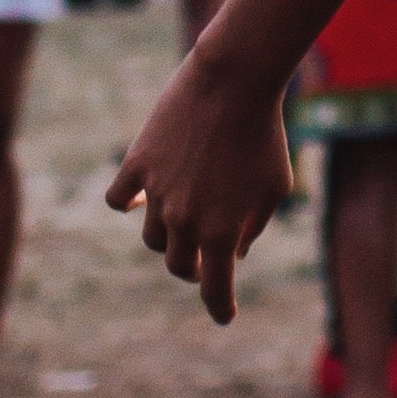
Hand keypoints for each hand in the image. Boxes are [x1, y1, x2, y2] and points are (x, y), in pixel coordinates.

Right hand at [106, 51, 294, 325]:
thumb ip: (254, 226)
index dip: (220, 307)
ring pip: (153, 237)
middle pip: (179, 266)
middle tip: (206, 262)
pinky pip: (120, 200)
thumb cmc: (265, 133)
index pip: (214, 289)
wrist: (235, 81)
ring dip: (169, 238)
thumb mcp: (276, 186)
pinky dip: (130, 204)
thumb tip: (235, 252)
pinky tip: (141, 200)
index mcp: (223, 231)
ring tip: (185, 223)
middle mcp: (186, 219)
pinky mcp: (137, 164)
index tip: (224, 316)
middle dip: (195, 270)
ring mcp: (157, 193)